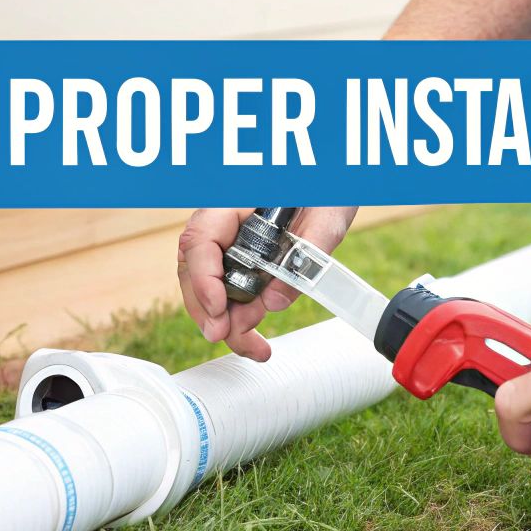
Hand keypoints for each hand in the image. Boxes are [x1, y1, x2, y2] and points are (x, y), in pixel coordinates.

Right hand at [176, 206, 358, 360]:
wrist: (337, 183)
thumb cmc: (329, 188)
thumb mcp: (328, 217)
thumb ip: (305, 255)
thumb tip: (273, 302)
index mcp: (236, 199)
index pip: (201, 236)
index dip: (203, 276)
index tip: (219, 308)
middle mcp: (224, 218)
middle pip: (193, 265)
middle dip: (205, 307)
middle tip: (223, 335)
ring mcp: (229, 238)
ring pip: (205, 283)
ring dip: (222, 320)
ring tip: (252, 347)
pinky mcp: (241, 257)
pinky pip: (227, 288)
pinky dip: (236, 316)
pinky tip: (251, 336)